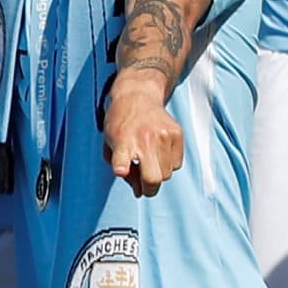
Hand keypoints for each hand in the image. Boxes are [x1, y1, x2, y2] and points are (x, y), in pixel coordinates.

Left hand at [106, 74, 185, 195]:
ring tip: (150, 160)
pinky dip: (169, 163)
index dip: (123, 167)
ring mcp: (163, 135)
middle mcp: (144, 138)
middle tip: (144, 184)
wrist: (137, 96)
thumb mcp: (111, 146)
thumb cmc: (121, 125)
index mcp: (123, 141)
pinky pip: (177, 164)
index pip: (122, 158)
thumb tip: (140, 192)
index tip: (121, 170)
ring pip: (167, 174)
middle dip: (149, 188)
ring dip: (159, 173)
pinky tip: (159, 151)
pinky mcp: (177, 133)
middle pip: (153, 179)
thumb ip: (123, 171)